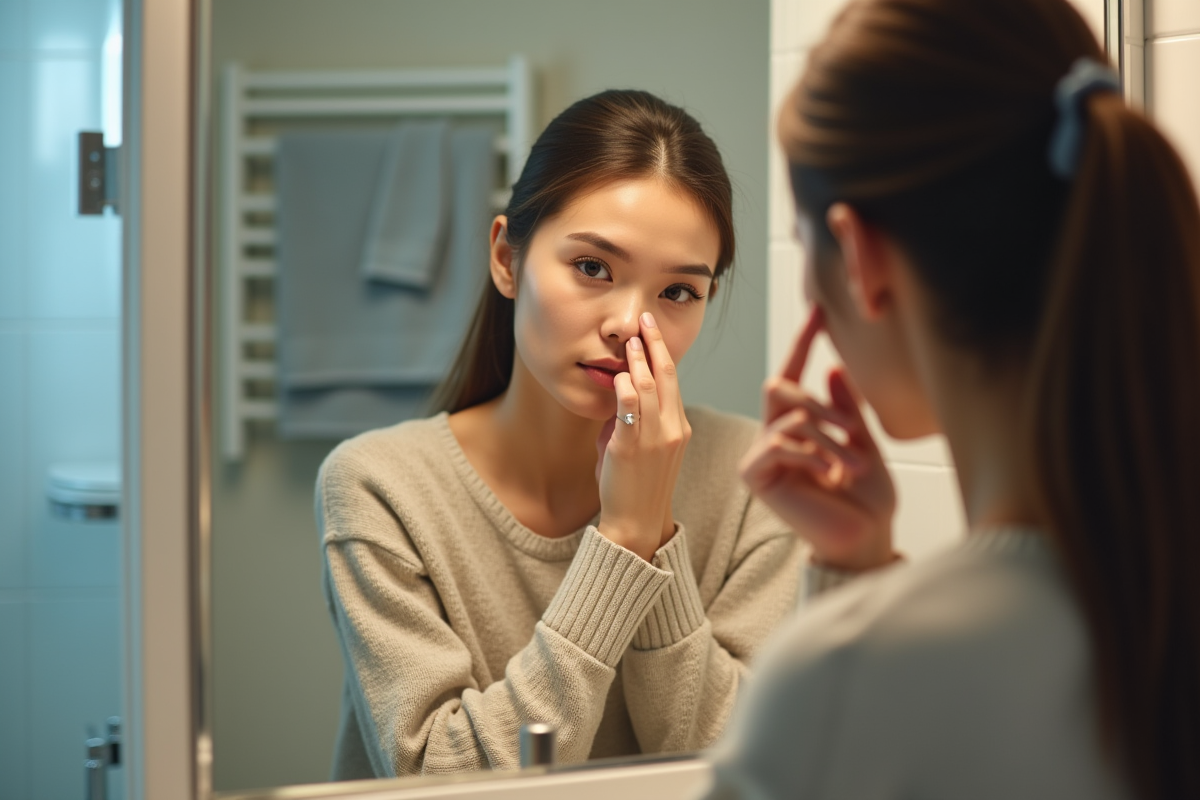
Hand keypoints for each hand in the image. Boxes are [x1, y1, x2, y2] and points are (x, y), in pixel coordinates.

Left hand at [596, 312, 689, 560]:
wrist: (636, 521)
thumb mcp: (645, 447)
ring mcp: (654, 438)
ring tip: (631, 340)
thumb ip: (634, 419)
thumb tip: (618, 393)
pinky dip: (624, 387)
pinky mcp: (631, 446)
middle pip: (667, 376)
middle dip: (656, 345)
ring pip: (650, 388)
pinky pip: (630, 409)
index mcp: (679, 428)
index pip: (674, 381)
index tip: (653, 332)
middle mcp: (672, 429)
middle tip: (646, 320)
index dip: (663, 353)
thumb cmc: (636, 485)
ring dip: (639, 360)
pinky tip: (618, 374)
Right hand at [739, 307, 897, 571]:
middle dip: (822, 406)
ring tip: (854, 465)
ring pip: (788, 418)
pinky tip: (831, 475)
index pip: (795, 372)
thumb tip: (833, 368)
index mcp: (799, 424)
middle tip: (854, 429)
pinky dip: (811, 454)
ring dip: (827, 438)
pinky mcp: (755, 474)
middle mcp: (774, 434)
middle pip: (781, 388)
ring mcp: (762, 454)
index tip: (820, 309)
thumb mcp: (863, 442)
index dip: (805, 341)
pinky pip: (779, 443)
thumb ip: (847, 407)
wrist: (862, 539)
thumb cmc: (866, 498)